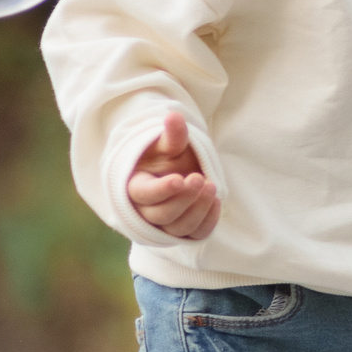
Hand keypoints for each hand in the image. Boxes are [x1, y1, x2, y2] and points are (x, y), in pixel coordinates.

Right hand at [127, 110, 220, 240]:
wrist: (175, 171)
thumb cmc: (166, 157)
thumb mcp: (167, 143)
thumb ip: (172, 135)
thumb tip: (174, 116)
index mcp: (135, 187)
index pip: (143, 195)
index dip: (161, 190)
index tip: (179, 179)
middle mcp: (146, 211)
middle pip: (161, 214)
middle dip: (183, 198)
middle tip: (199, 178)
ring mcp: (165, 224)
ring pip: (178, 227)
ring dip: (197, 209)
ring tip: (212, 187)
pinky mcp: (183, 232)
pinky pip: (195, 234)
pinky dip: (208, 221)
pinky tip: (217, 202)